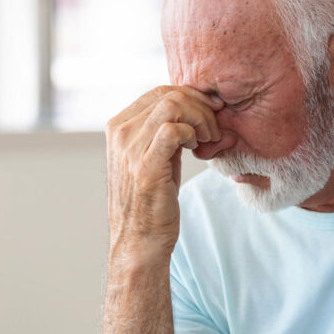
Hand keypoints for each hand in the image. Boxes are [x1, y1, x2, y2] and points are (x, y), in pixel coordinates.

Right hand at [105, 86, 222, 265]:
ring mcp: (130, 148)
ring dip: (200, 118)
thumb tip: (195, 108)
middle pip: (168, 94)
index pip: (160, 91)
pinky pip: (173, 130)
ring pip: (172, 105)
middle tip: (215, 127)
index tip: (212, 110)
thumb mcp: (154, 157)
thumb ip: (164, 131)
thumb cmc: (151, 201)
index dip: (191, 95)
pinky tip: (197, 148)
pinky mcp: (145, 166)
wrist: (139, 241)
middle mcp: (120, 133)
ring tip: (209, 138)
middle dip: (200, 105)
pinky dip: (193, 133)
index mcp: (119, 126)